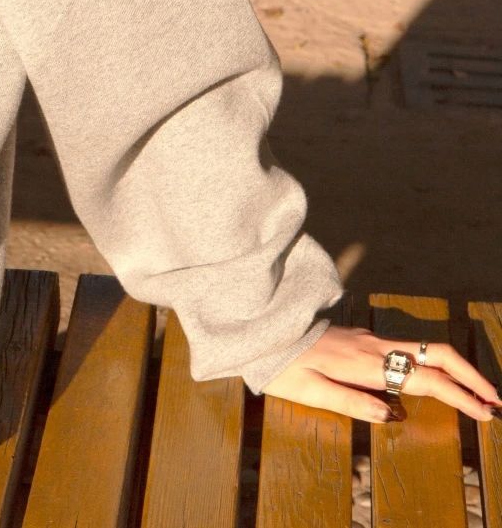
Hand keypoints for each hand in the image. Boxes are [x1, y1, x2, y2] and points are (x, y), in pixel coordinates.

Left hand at [262, 323, 500, 421]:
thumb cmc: (282, 365)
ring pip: (423, 349)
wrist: (262, 327)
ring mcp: (370, 338)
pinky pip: (407, 350)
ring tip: (474, 393)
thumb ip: (350, 402)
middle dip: (469, 376)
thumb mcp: (309, 391)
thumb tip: (391, 413)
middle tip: (494, 400)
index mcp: (366, 364)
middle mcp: (374, 346)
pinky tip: (437, 381)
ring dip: (454, 369)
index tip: (484, 411)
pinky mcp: (364, 338)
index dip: (459, 395)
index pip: (425, 379)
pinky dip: (432, 364)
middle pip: (435, 354)